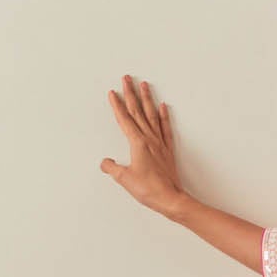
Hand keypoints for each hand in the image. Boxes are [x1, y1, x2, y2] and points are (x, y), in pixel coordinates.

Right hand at [102, 76, 185, 216]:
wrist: (171, 198)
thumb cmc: (149, 189)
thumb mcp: (124, 179)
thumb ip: (112, 168)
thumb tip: (105, 163)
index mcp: (138, 143)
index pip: (124, 119)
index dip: (117, 105)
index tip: (113, 92)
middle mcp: (149, 139)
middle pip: (138, 111)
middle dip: (131, 93)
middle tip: (127, 78)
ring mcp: (160, 143)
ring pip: (152, 115)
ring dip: (147, 99)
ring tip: (144, 85)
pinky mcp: (167, 150)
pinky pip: (165, 128)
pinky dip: (164, 116)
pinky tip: (163, 107)